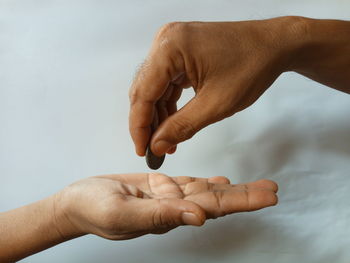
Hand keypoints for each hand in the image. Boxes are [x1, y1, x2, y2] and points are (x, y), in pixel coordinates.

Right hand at [55, 173, 277, 239]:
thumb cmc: (94, 210)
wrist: (78, 202)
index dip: (240, 203)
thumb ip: (159, 216)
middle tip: (272, 189)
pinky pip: (188, 182)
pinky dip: (207, 181)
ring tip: (257, 185)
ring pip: (206, 189)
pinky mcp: (158, 184)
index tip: (266, 197)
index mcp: (170, 215)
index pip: (212, 209)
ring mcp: (168, 195)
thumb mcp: (124, 213)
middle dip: (245, 195)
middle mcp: (174, 207)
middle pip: (216, 199)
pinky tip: (222, 180)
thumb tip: (198, 218)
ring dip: (232, 187)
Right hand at [129, 17, 303, 155]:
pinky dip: (169, 103)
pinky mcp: (180, 52)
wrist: (274, 45)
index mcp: (170, 48)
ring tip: (166, 141)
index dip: (139, 127)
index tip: (143, 151)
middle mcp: (165, 41)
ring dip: (159, 115)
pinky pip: (167, 82)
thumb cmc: (252, 66)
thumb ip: (181, 127)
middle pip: (145, 90)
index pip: (143, 94)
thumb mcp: (215, 104)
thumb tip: (156, 145)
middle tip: (153, 149)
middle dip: (148, 122)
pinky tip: (172, 123)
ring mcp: (172, 45)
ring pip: (155, 88)